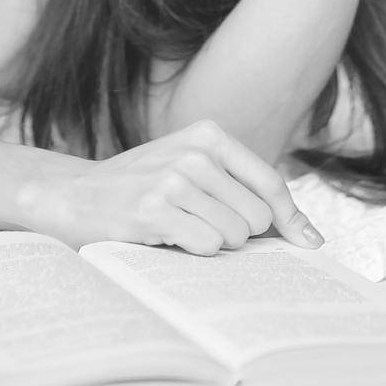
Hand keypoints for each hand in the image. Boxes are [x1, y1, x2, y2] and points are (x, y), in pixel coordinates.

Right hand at [23, 119, 324, 254]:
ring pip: (234, 235)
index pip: (270, 183)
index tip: (310, 245)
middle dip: (239, 233)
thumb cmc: (144, 188)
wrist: (75, 195)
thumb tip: (310, 235)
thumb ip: (245, 192)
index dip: (293, 219)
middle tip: (201, 225)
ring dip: (213, 244)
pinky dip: (192, 251)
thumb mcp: (193, 171)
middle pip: (257, 217)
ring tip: (180, 228)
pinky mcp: (154, 209)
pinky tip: (166, 237)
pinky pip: (205, 246)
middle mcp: (195, 152)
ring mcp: (174, 178)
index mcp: (209, 135)